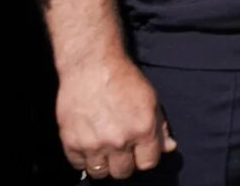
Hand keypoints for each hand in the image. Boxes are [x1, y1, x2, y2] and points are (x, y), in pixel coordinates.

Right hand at [56, 54, 174, 178]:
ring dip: (104, 164)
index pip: (148, 163)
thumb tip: (168, 148)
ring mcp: (93, 144)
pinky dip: (83, 158)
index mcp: (143, 129)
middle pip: (123, 172)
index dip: (145, 158)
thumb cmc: (124, 80)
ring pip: (100, 173)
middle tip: (121, 150)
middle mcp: (119, 140)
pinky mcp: (71, 142)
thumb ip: (160, 127)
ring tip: (104, 149)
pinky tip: (88, 144)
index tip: (139, 152)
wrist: (92, 66)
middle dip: (124, 163)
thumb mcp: (150, 99)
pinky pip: (78, 165)